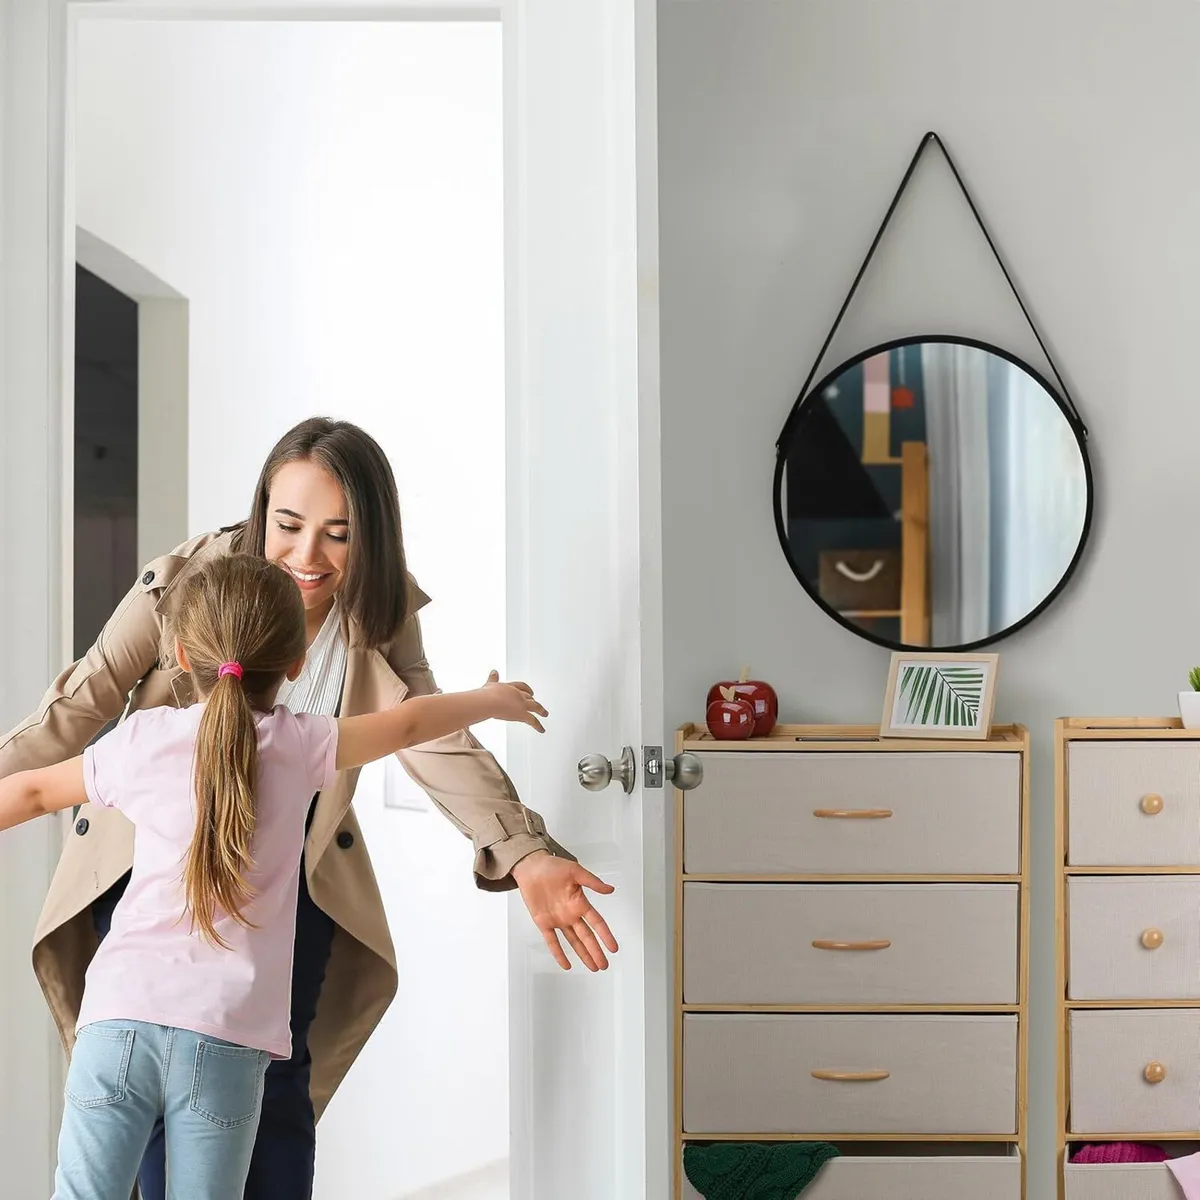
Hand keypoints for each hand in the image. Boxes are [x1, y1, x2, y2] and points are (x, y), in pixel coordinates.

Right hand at [481, 670, 547, 731]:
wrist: (489, 701)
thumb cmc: (487, 694)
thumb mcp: (490, 684)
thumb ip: (493, 678)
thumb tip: (494, 672)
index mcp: (511, 687)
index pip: (521, 686)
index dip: (526, 689)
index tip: (529, 691)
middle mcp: (518, 695)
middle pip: (529, 696)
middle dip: (533, 700)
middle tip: (536, 702)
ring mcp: (522, 704)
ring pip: (535, 706)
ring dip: (541, 710)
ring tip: (545, 714)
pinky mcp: (522, 714)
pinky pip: (533, 721)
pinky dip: (538, 726)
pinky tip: (542, 730)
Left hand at [512, 850, 617, 970]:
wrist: (531, 867)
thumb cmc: (552, 866)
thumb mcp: (575, 871)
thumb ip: (592, 882)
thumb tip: (610, 889)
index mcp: (580, 902)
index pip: (597, 922)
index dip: (606, 935)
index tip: (613, 947)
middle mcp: (571, 914)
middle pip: (587, 937)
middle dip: (596, 951)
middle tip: (604, 965)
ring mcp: (558, 920)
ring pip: (573, 942)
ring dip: (583, 954)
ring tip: (593, 966)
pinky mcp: (544, 922)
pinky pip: (552, 941)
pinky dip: (558, 953)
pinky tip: (565, 963)